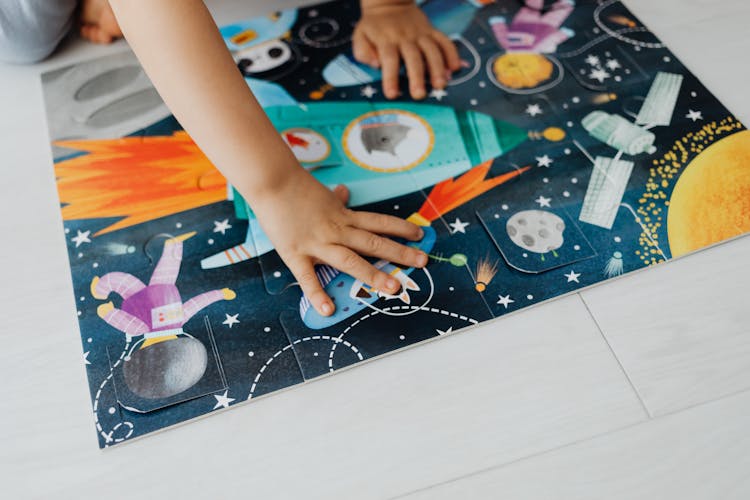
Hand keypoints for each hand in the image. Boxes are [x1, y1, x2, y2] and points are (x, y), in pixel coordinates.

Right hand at [249, 168, 427, 316]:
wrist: (272, 180)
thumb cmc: (296, 186)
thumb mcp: (322, 193)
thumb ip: (335, 199)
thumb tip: (344, 193)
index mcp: (344, 216)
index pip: (379, 222)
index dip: (401, 228)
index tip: (420, 235)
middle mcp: (337, 230)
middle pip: (373, 242)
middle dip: (399, 253)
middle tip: (422, 262)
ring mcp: (318, 243)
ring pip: (351, 260)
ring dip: (373, 275)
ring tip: (393, 288)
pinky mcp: (297, 253)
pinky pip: (309, 278)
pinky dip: (318, 295)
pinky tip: (329, 310)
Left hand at [353, 0, 460, 98]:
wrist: (389, 2)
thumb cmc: (373, 25)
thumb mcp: (360, 35)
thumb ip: (363, 51)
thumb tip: (376, 64)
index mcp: (386, 40)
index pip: (389, 60)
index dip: (391, 78)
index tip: (392, 95)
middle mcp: (405, 37)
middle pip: (413, 58)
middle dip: (417, 77)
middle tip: (420, 95)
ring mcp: (420, 33)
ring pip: (432, 50)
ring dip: (438, 68)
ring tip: (441, 84)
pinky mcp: (431, 31)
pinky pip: (444, 41)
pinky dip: (451, 53)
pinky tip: (454, 68)